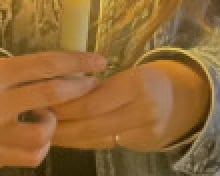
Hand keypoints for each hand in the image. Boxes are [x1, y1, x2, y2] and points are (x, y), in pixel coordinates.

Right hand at [0, 51, 105, 167]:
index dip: (77, 61)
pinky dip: (43, 144)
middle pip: (51, 93)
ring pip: (44, 131)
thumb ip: (29, 71)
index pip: (46, 64)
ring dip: (53, 123)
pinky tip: (35, 134)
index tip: (99, 61)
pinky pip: (35, 154)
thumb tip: (74, 69)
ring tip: (44, 117)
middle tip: (91, 84)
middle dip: (79, 88)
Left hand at [50, 59, 209, 151]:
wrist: (182, 100)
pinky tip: (66, 138)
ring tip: (44, 131)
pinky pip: (105, 145)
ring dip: (67, 137)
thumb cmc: (146, 80)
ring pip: (96, 139)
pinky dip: (82, 142)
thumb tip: (59, 89)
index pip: (92, 101)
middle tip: (37, 121)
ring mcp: (145, 132)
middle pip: (92, 124)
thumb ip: (98, 85)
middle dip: (61, 125)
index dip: (66, 105)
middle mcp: (143, 111)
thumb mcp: (127, 73)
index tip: (43, 102)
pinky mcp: (143, 146)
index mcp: (136, 84)